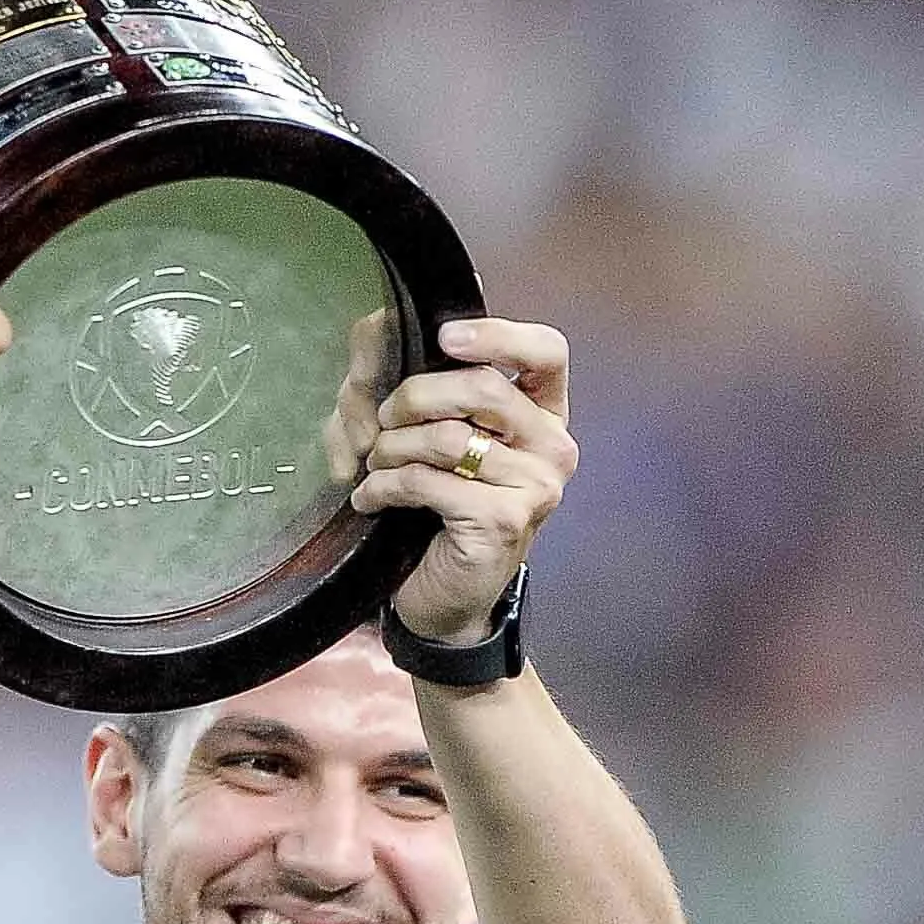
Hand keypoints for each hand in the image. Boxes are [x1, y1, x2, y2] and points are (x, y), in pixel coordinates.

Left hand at [354, 318, 575, 643]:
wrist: (445, 598)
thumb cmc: (434, 508)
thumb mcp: (422, 433)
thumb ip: (403, 378)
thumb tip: (372, 325)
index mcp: (544, 414)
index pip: (547, 352)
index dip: (497, 336)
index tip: (443, 340)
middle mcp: (553, 447)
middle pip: (482, 387)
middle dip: (412, 396)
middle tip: (382, 422)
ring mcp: (536, 487)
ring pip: (447, 436)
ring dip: (390, 448)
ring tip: (373, 466)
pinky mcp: (504, 521)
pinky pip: (429, 481)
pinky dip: (384, 486)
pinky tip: (370, 499)